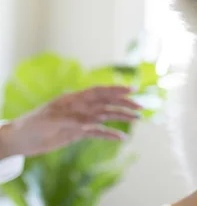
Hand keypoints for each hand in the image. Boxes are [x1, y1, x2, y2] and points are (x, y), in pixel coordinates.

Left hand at [0, 86, 141, 158]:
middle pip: (107, 103)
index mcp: (75, 98)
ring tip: (137, 119)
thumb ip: (73, 118)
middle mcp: (81, 107)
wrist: (23, 139)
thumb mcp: (52, 119)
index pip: (99, 91)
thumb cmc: (34, 123)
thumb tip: (92, 121)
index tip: (132, 89)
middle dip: (124, 103)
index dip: (116, 89)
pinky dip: (111, 135)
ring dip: (121, 117)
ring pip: (106, 116)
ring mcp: (82, 119)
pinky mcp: (79, 132)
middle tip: (140, 107)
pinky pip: (99, 133)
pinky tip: (122, 138)